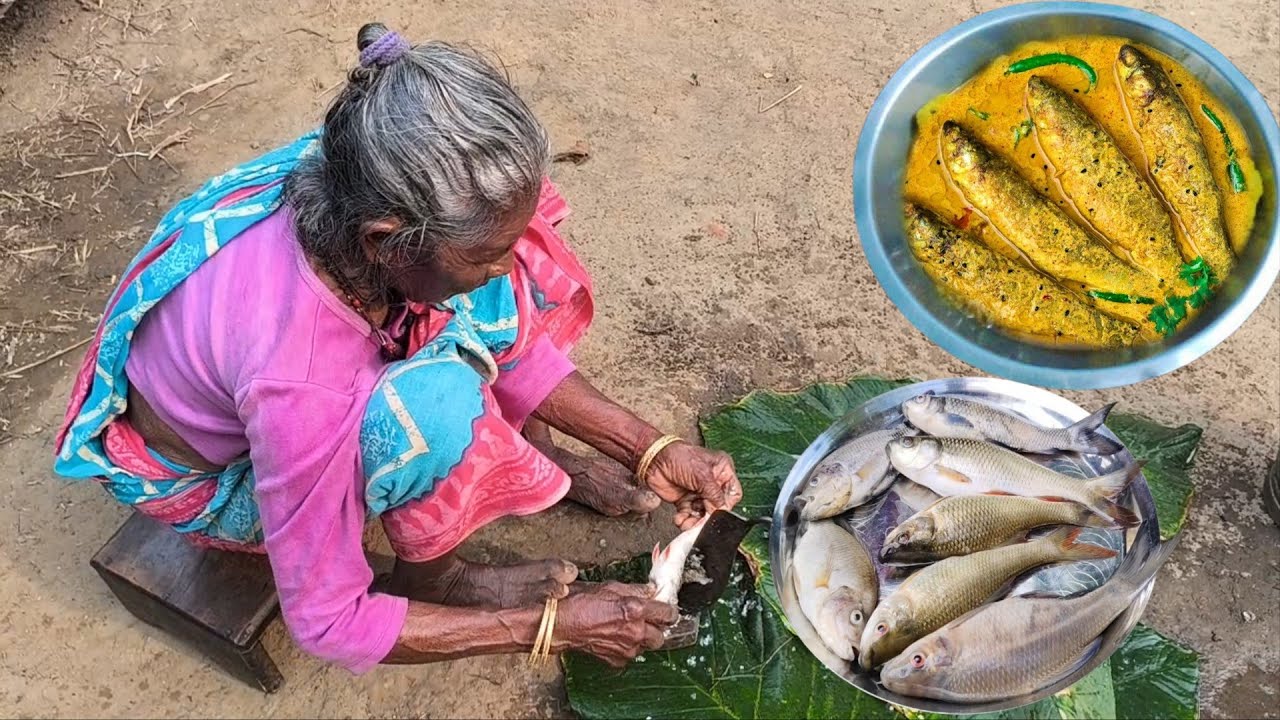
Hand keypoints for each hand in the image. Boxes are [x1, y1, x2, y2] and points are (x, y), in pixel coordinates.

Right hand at [555, 583, 677, 666]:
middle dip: (656, 628)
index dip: (667, 611)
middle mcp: (635, 632)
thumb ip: (635, 590)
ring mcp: (626, 649)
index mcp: (636, 610)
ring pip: (645, 647)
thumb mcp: (611, 586)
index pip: (668, 614)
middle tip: (647, 620)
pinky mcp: (616, 660)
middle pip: (661, 636)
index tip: (664, 609)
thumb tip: (650, 591)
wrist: (559, 623)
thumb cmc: (580, 602)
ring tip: (627, 629)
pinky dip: (626, 648)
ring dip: (641, 639)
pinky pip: (629, 655)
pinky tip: (615, 638)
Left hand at [645, 442, 741, 528]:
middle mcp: (712, 482)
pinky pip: (689, 515)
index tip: (716, 513)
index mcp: (722, 470)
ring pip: (703, 514)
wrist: (654, 460)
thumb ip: (714, 495)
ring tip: (687, 524)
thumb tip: (720, 512)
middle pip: (717, 507)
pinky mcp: (685, 500)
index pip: (733, 493)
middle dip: (708, 516)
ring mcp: (698, 492)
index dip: (726, 505)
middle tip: (701, 523)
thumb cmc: (679, 457)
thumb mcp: (702, 475)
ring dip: (695, 521)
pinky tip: (680, 519)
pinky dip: (685, 520)